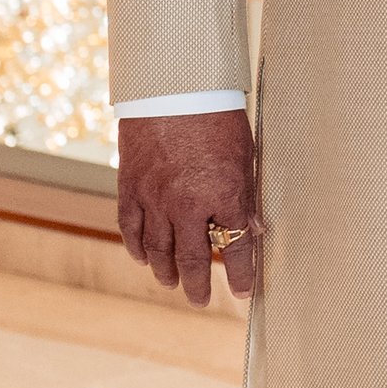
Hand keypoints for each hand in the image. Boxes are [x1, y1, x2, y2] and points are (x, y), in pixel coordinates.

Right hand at [117, 107, 260, 307]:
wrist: (172, 86)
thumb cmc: (216, 116)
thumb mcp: (244, 155)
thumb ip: (246, 194)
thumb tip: (255, 229)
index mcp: (225, 194)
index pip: (237, 248)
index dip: (242, 275)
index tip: (244, 293)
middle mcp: (188, 204)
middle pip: (193, 258)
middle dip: (199, 285)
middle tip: (202, 301)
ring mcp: (155, 197)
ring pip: (159, 249)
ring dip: (166, 272)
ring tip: (173, 284)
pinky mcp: (130, 187)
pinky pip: (132, 228)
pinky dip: (137, 248)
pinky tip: (143, 259)